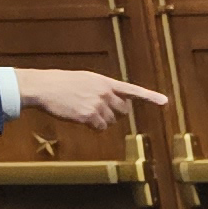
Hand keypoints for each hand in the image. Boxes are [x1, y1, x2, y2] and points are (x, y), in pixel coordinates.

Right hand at [18, 69, 167, 129]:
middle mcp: (104, 92)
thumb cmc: (62, 83)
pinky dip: (93, 126)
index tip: (164, 102)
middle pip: (124, 111)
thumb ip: (104, 89)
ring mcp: (98, 104)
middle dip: (115, 113)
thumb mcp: (86, 79)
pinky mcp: (90, 116)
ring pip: (112, 121)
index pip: (132, 90)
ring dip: (101, 120)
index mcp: (104, 82)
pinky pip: (100, 128)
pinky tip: (80, 117)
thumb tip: (118, 103)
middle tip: (97, 108)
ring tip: (83, 109)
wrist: (42, 87)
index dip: (149, 97)